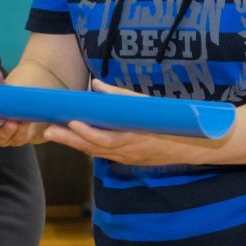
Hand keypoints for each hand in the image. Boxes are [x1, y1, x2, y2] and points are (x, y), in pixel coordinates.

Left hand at [41, 79, 223, 166]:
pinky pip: (103, 154)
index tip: (71, 122)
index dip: (87, 133)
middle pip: (94, 147)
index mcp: (136, 139)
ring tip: (53, 134)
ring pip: (95, 152)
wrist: (196, 145)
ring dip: (74, 144)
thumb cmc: (172, 121)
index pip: (107, 139)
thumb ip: (121, 97)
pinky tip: (72, 139)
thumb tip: (96, 85)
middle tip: (48, 131)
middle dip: (69, 140)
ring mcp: (127, 158)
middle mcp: (129, 152)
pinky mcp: (127, 159)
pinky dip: (87, 147)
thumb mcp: (150, 106)